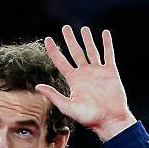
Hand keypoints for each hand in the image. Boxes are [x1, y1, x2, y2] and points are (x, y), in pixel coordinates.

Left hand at [36, 25, 136, 139]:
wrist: (110, 120)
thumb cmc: (89, 118)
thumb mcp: (68, 106)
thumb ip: (54, 95)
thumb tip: (38, 86)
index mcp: (74, 81)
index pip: (61, 62)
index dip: (54, 51)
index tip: (47, 40)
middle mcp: (85, 74)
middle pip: (76, 52)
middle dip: (70, 40)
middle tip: (65, 27)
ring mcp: (97, 72)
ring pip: (91, 51)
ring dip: (87, 40)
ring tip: (83, 29)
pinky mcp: (110, 72)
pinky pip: (108, 54)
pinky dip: (107, 43)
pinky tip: (104, 33)